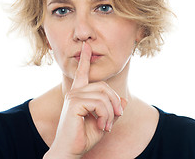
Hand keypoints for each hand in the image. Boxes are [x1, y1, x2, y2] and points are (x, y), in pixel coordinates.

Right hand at [44, 42, 125, 157]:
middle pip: (104, 86)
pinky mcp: (75, 103)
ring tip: (106, 126)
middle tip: (116, 117)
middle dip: (115, 102)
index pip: (82, 73)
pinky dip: (105, 115)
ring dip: (110, 112)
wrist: (70, 151)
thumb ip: (112, 111)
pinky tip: (101, 126)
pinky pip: (99, 103)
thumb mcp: (103, 122)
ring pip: (103, 95)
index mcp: (79, 94)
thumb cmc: (84, 138)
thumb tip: (124, 101)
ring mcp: (74, 96)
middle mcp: (75, 92)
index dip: (85, 59)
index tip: (86, 45)